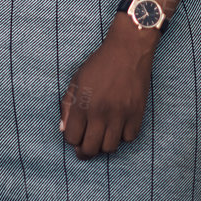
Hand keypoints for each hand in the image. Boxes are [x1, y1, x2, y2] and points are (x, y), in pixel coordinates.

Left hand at [61, 21, 156, 157]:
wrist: (128, 49)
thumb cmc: (100, 63)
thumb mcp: (77, 80)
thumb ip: (67, 105)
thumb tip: (64, 129)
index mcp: (82, 104)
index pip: (72, 138)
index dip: (72, 140)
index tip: (76, 136)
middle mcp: (100, 112)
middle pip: (90, 149)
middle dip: (86, 151)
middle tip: (87, 146)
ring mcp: (120, 114)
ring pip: (110, 148)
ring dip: (105, 145)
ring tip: (104, 135)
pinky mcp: (137, 113)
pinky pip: (129, 138)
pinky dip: (123, 136)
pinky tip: (119, 126)